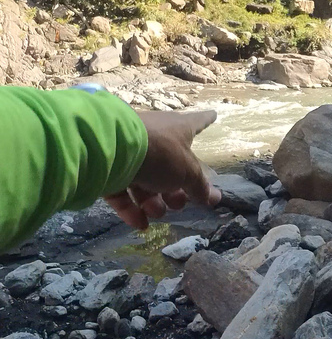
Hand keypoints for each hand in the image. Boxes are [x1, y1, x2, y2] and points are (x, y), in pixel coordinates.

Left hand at [104, 110, 221, 230]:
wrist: (110, 148)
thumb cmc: (160, 152)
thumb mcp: (187, 171)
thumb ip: (199, 186)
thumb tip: (214, 198)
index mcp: (179, 129)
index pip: (197, 123)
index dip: (206, 121)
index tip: (213, 115)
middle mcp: (156, 137)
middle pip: (170, 163)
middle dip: (176, 188)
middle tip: (179, 203)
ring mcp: (131, 152)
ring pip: (146, 179)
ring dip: (153, 201)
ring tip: (157, 212)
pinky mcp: (110, 167)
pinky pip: (123, 190)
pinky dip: (131, 207)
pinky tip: (140, 223)